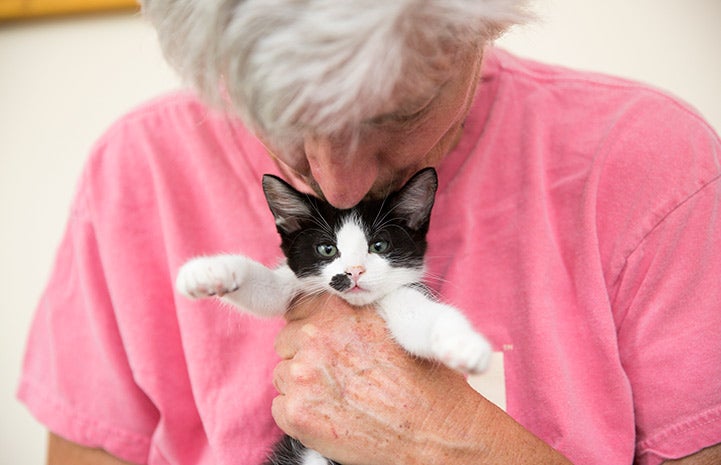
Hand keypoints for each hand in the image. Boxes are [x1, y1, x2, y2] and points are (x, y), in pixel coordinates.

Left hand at [271, 294, 572, 464]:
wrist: (434, 432)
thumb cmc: (422, 379)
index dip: (312, 325)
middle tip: (340, 375)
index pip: (298, 308)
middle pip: (287, 341)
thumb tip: (324, 311)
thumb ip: (351, 314)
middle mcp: (313, 336)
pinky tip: (333, 417)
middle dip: (306, 355)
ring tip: (342, 398)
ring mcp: (301, 375)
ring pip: (283, 375)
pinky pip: (281, 407)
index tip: (325, 339)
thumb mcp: (391, 324)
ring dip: (303, 385)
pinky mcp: (295, 413)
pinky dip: (301, 414)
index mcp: (336, 309)